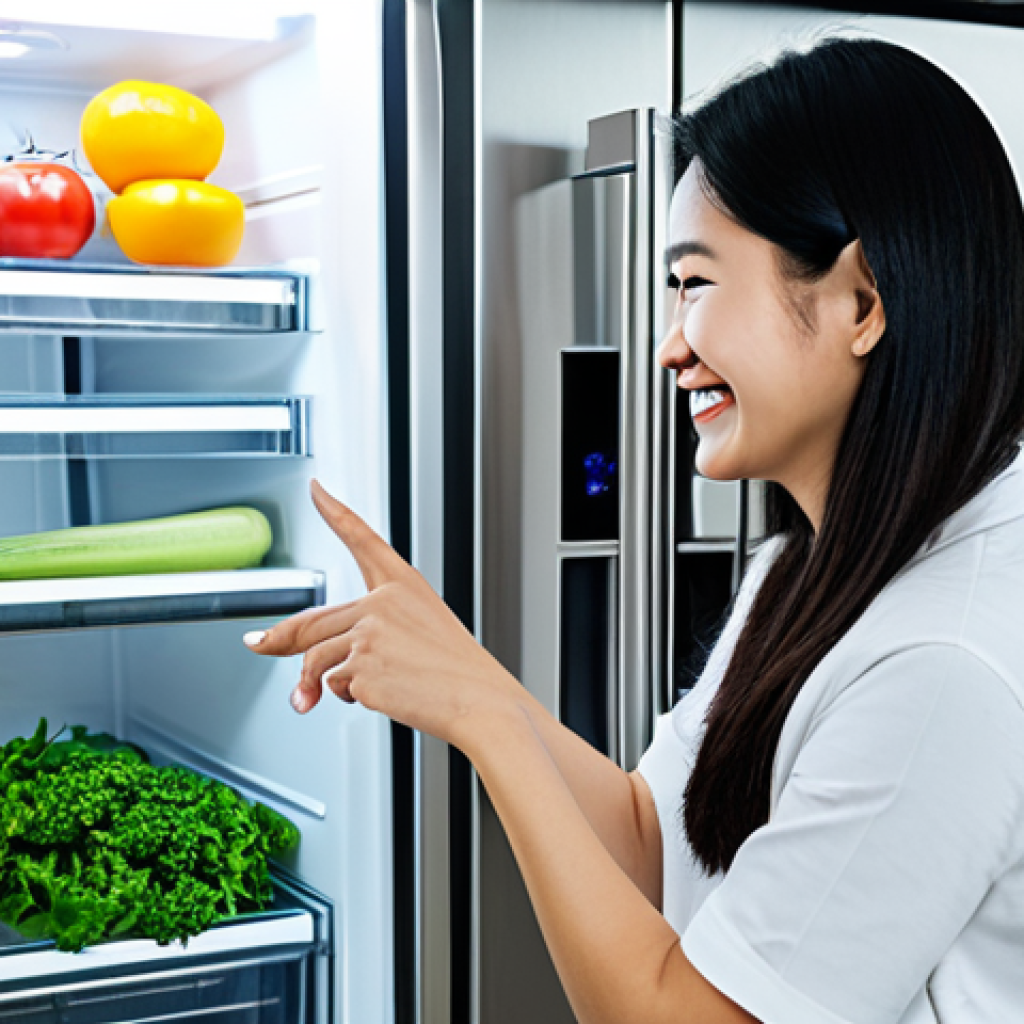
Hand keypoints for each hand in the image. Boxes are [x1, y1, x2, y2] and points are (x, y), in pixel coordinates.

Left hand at [243, 480, 521, 748]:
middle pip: (313, 620)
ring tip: (317, 701)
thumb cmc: (455, 672)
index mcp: (403, 584)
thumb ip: (363, 638)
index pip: (363, 537)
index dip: (335, 510)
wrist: (480, 701)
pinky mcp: (361, 665)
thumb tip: (310, 668)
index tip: (316, 489)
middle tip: (257, 643)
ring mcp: (370, 631)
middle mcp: (383, 601)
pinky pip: (332, 684)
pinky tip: (382, 696)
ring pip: (316, 658)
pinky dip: (346, 697)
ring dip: (312, 685)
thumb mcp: (417, 636)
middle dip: (278, 638)